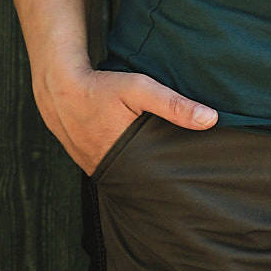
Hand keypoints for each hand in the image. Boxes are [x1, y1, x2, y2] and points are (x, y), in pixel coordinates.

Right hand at [33, 58, 216, 173]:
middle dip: (164, 183)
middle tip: (190, 182)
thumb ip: (174, 104)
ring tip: (171, 175)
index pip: (158, 182)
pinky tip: (142, 162)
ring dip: (146, 176)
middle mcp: (108, 170)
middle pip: (144, 184)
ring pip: (129, 178)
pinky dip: (129, 168)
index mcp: (123, 159)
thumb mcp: (140, 89)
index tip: (198, 184)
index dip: (177, 183)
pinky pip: (115, 171)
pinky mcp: (89, 163)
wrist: (58, 87)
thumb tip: (211, 120)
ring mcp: (96, 169)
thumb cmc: (101, 87)